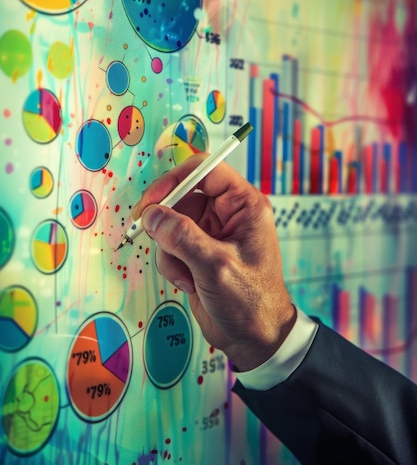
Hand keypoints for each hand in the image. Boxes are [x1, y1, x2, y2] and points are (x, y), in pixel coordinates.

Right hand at [132, 155, 295, 370]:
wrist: (254, 340)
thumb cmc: (250, 302)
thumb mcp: (216, 267)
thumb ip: (182, 237)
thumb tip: (151, 215)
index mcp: (244, 205)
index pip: (205, 170)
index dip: (176, 179)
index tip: (152, 200)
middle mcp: (227, 213)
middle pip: (182, 196)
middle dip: (166, 221)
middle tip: (147, 233)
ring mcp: (211, 233)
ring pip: (171, 223)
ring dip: (170, 250)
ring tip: (187, 275)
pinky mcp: (198, 252)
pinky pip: (170, 245)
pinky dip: (172, 264)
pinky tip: (189, 283)